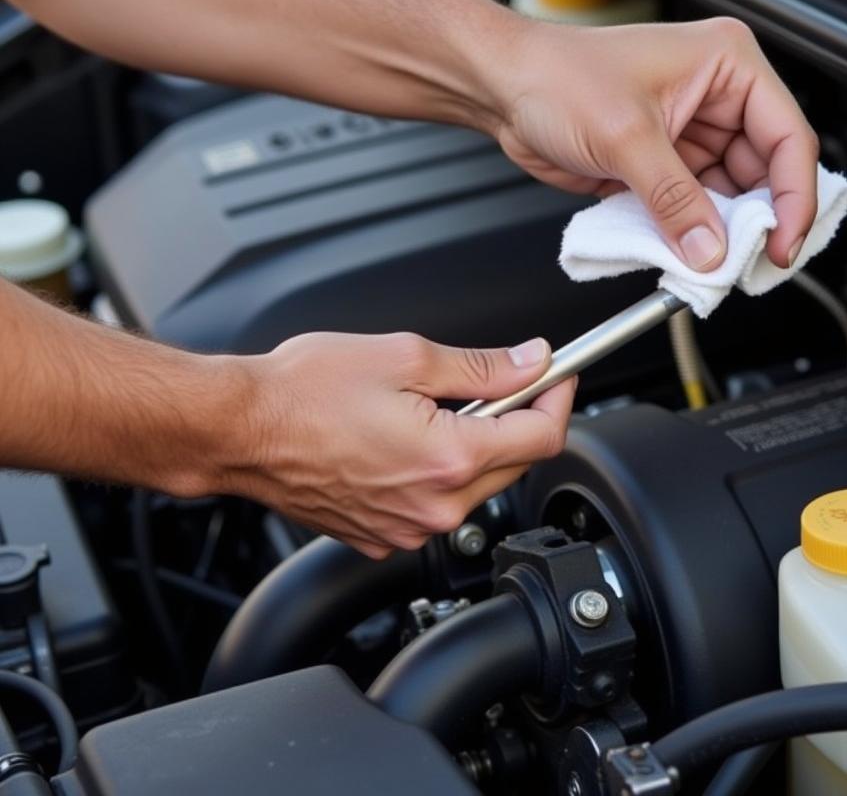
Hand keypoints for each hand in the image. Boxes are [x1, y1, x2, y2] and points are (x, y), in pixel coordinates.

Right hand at [229, 332, 574, 558]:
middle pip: (514, 462)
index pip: (542, 436)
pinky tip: (404, 440)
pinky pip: (434, 504)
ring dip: (474, 445)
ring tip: (433, 408)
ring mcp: (406, 529)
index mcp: (448, 459)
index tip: (558, 374)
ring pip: (474, 485)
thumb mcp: (405, 357)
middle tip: (500, 379)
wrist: (240, 429)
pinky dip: (436, 471)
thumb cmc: (303, 392)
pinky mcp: (382, 535)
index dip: (559, 397)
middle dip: (517, 418)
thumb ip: (482, 366)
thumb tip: (531, 363)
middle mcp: (433, 507)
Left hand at [495, 17, 818, 270]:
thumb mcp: (626, 137)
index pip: (787, 136)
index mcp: (727, 65)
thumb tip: (710, 248)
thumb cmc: (557, 77)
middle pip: (764, 172)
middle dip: (757, 220)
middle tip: (750, 263)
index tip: (785, 242)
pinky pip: (692, 208)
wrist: (504, 90)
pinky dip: (691, 234)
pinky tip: (686, 253)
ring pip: (729, 196)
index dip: (794, 195)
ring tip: (714, 263)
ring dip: (722, 232)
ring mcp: (690, 134)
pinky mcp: (663, 165)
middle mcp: (716, 98)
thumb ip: (674, 199)